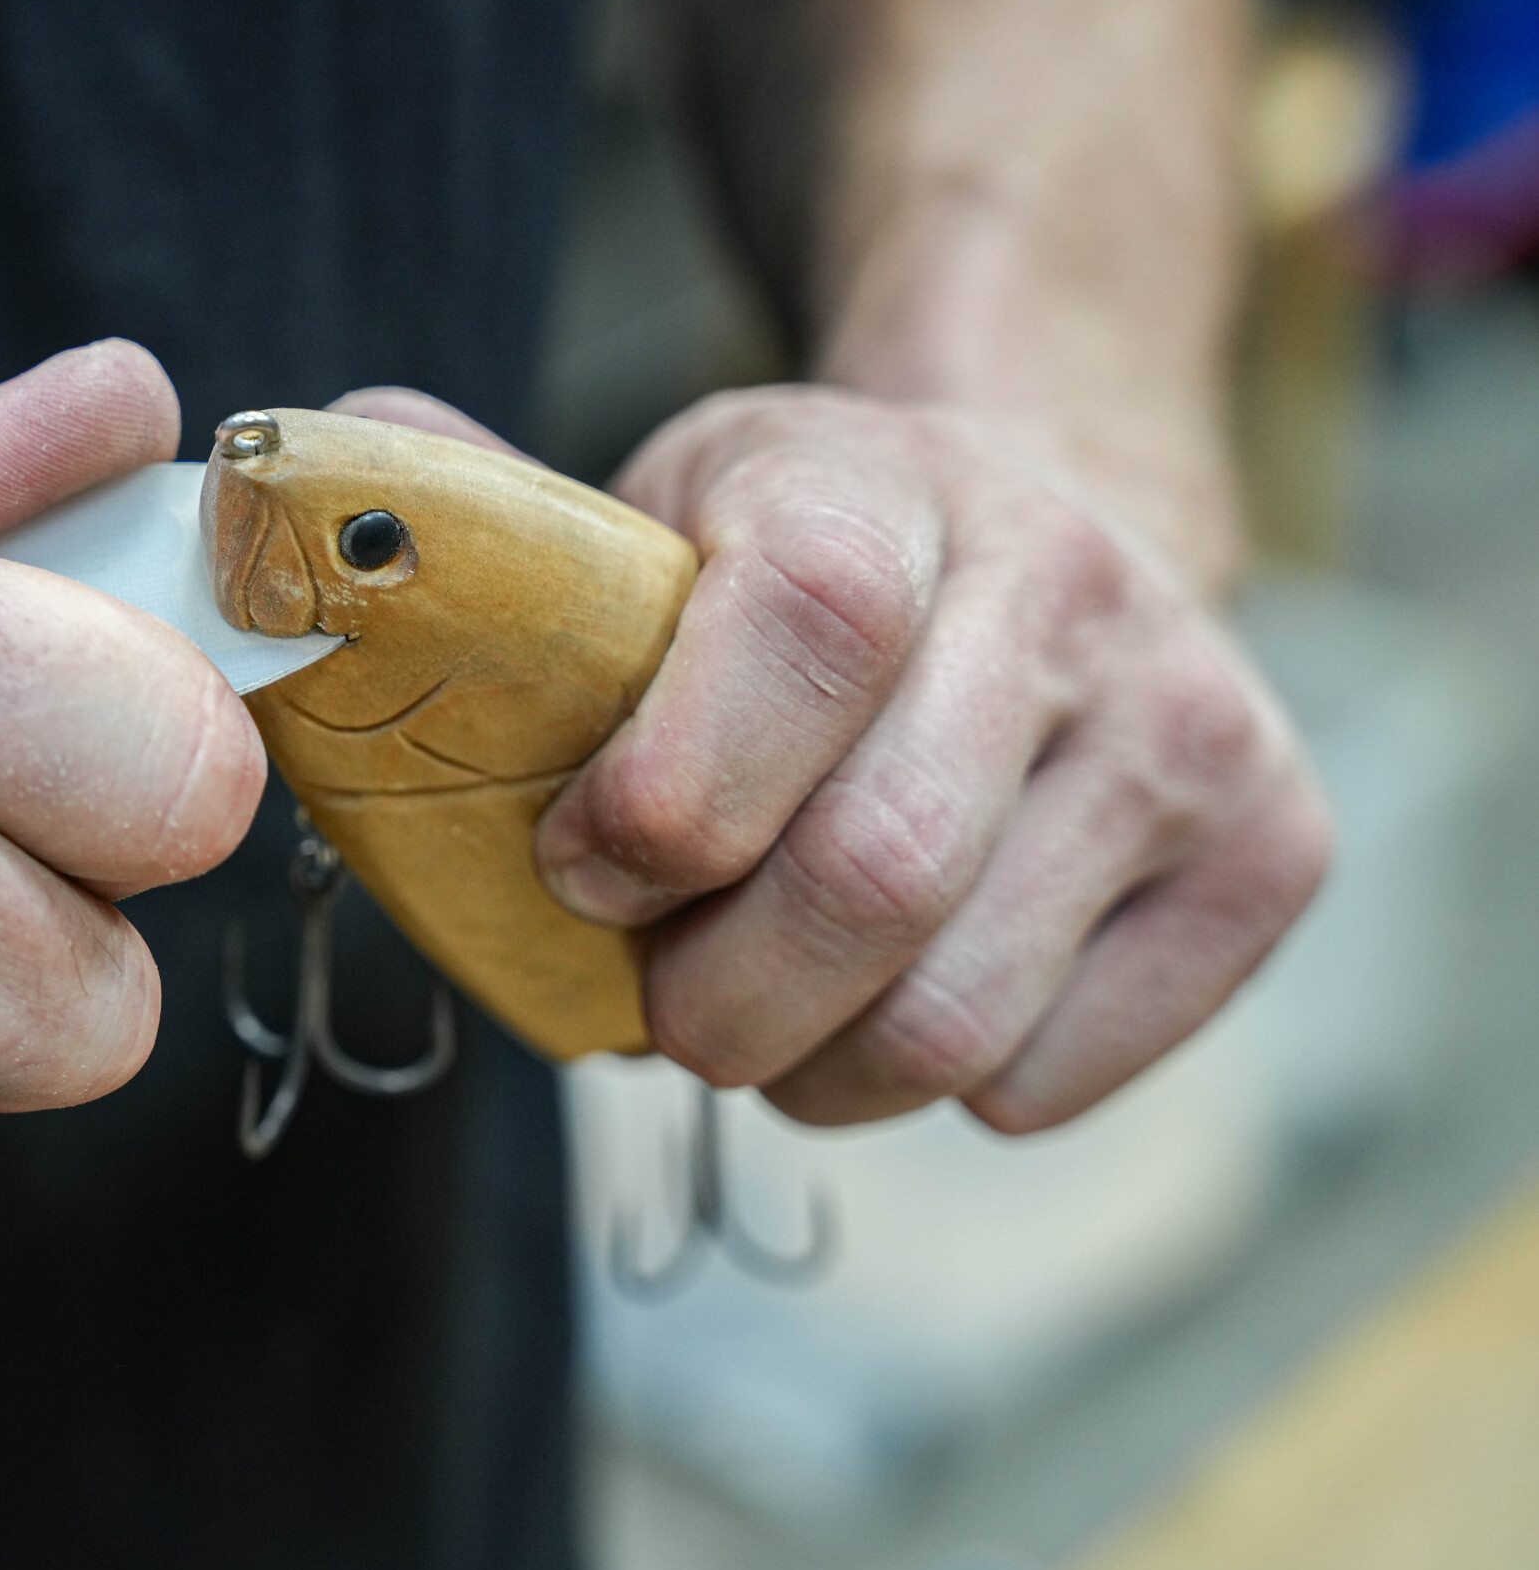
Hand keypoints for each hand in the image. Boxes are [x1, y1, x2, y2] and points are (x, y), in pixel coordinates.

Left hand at [335, 384, 1328, 1132]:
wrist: (1059, 523)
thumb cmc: (809, 555)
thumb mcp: (652, 505)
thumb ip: (487, 539)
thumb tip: (297, 507)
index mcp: (879, 485)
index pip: (794, 633)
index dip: (660, 798)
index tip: (582, 865)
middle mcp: (1069, 588)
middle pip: (869, 882)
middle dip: (707, 999)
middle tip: (661, 1001)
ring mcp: (1192, 726)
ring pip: (953, 1020)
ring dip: (809, 1066)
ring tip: (769, 1004)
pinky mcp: (1272, 855)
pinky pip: (1047, 1078)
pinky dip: (935, 1083)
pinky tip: (904, 986)